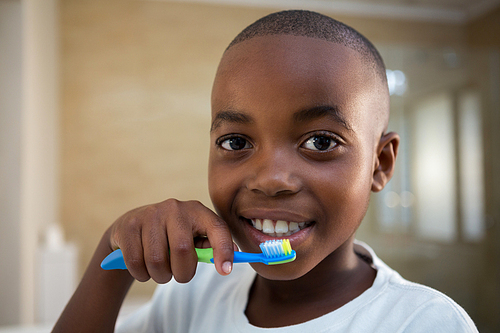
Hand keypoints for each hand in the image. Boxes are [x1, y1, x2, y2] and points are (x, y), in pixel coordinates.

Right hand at [107, 199, 234, 283]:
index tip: (225, 271)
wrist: (132, 227)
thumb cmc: (170, 236)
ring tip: (160, 271)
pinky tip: (144, 267)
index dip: (224, 249)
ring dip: (160, 276)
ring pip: (157, 261)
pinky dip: (141, 274)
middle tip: (179, 276)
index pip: (217, 228)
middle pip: (182, 250)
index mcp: (197, 211)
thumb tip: (227, 265)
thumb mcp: (192, 236)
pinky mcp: (129, 226)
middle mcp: (175, 208)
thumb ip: (208, 248)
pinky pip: (136, 262)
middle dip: (182, 273)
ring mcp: (150, 214)